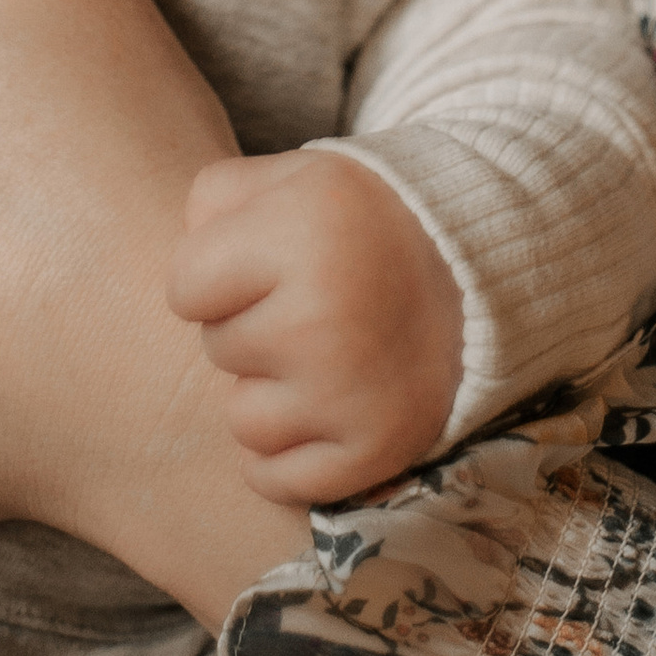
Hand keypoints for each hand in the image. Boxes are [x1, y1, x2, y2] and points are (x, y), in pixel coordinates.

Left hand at [170, 146, 462, 504]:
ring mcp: (350, 393)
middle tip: (314, 301)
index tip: (266, 262)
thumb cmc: (360, 220)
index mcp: (300, 232)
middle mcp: (322, 318)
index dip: (217, 274)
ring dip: (271, 391)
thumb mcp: (290, 176)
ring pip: (243, 420)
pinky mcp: (375, 450)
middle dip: (253, 325)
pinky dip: (291, 453)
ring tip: (326, 352)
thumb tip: (183, 279)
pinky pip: (276, 480)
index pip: (184, 287)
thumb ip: (212, 203)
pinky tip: (324, 407)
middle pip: (219, 350)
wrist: (473, 267)